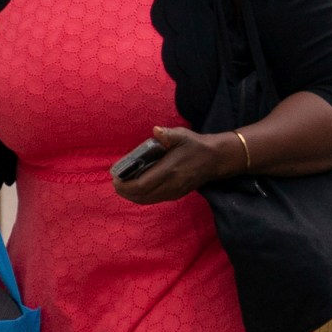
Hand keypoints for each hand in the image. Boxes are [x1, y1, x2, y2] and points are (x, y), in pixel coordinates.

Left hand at [112, 127, 246, 204]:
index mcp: (169, 170)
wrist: (215, 159)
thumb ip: (168, 134)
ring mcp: (174, 192)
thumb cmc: (195, 145)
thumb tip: (156, 131)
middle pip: (142, 196)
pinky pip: (154, 199)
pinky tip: (137, 188)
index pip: (142, 185)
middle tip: (116, 183)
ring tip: (123, 186)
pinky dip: (142, 196)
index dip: (126, 186)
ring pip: (147, 200)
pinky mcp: (176, 195)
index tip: (116, 179)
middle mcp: (171, 185)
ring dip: (133, 196)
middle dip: (125, 192)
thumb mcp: (182, 135)